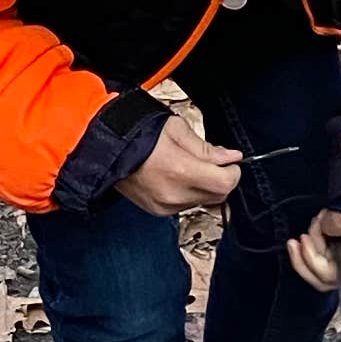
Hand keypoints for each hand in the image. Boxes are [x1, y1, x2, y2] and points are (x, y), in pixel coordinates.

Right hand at [117, 106, 242, 214]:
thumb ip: (207, 148)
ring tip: (187, 166)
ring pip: (203, 201)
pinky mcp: (158, 211)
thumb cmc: (139, 133)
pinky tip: (175, 177)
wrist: (107, 150)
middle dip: (220, 179)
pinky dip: (189, 193)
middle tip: (210, 161)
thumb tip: (231, 157)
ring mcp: (165, 206)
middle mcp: (174, 194)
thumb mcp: (177, 130)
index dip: (233, 171)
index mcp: (181, 171)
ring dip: (204, 186)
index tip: (229, 161)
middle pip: (218, 196)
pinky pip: (186, 205)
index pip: (226, 184)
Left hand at [288, 209, 340, 293]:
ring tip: (310, 230)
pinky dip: (312, 251)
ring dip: (307, 253)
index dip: (312, 258)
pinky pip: (323, 264)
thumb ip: (333, 226)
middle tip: (294, 244)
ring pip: (319, 274)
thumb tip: (321, 231)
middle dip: (304, 262)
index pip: (330, 274)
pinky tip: (309, 237)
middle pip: (322, 281)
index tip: (304, 239)